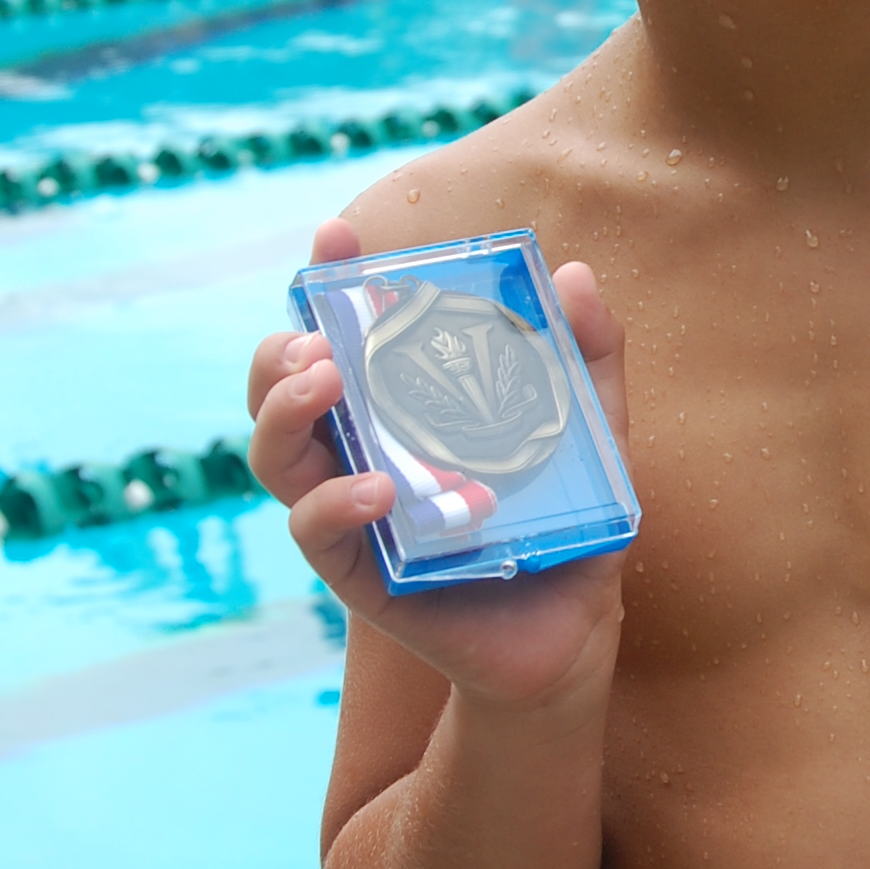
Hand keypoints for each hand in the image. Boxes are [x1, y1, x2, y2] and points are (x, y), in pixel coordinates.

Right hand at [247, 215, 631, 716]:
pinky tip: (375, 487)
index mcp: (400, 407)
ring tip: (324, 384)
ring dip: (285, 413)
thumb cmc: (568, 523)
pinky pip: (318, 534)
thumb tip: (572, 277)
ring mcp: (354, 513)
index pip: (343, 334)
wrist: (574, 631)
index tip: (335, 237)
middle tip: (317, 341)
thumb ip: (588, 359)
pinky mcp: (361, 575)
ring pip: (277, 456)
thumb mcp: (592, 433)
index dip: (327, 283)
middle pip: (281, 390)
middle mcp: (362, 451)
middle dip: (281, 353)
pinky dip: (336, 504)